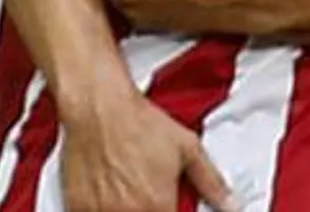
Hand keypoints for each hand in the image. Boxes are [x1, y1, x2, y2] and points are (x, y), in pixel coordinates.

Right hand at [60, 86, 236, 211]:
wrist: (100, 108)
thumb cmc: (141, 124)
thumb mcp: (188, 148)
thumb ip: (211, 182)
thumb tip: (231, 204)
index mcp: (157, 206)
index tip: (169, 207)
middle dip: (151, 210)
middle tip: (149, 197)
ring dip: (129, 211)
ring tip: (131, 194)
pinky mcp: (77, 208)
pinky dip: (104, 210)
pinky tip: (111, 197)